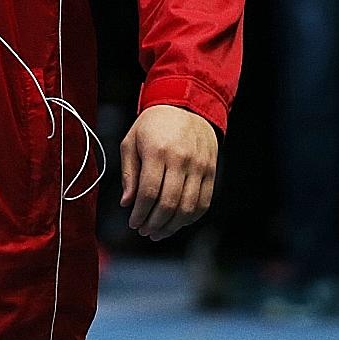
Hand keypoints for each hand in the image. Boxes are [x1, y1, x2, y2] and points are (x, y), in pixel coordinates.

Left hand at [119, 104, 217, 240]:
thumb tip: (127, 203)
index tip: (133, 222)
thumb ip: (128, 173)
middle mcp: (181, 160)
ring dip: (172, 225)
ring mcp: (200, 167)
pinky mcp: (212, 172)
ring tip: (159, 232)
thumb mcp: (131, 141)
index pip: (149, 192)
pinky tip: (178, 222)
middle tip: (144, 231)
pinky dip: (191, 218)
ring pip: (188, 207)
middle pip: (169, 203)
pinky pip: (204, 202)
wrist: (185, 107)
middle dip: (154, 223)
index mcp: (157, 152)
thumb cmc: (152, 125)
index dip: (140, 213)